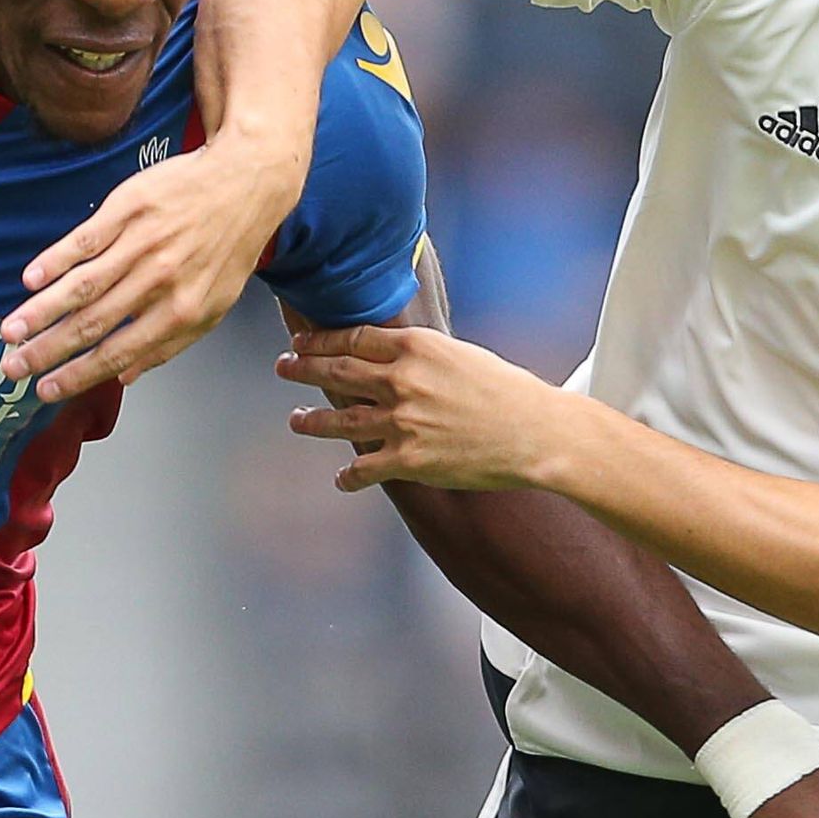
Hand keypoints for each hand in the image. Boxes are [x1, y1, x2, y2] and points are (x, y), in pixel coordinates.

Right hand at [2, 138, 305, 401]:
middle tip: (13, 368)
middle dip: (48, 350)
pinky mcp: (128, 208)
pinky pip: (86, 239)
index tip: (46, 391)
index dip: (78, 376)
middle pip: (93, 323)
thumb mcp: (213, 307)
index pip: (119, 353)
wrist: (245, 182)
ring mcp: (141, 243)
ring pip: (83, 285)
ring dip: (41, 311)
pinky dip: (56, 260)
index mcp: (180, 312)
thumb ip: (168, 345)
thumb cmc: (227, 248)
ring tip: (11, 331)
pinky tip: (30, 280)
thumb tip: (127, 376)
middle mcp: (158, 281)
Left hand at [282, 322, 577, 493]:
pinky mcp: (409, 460)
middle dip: (303, 369)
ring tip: (297, 420)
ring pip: (340, 421)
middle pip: (336, 372)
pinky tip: (340, 479)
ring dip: (313, 421)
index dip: (321, 340)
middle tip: (283, 367)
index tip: (302, 342)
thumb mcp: (460, 355)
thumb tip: (391, 357)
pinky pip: (363, 469)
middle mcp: (402, 381)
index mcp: (416, 347)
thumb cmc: (507, 392)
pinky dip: (348, 476)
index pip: (353, 338)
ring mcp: (402, 421)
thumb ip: (421, 356)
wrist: (535, 433)